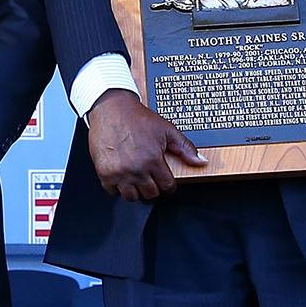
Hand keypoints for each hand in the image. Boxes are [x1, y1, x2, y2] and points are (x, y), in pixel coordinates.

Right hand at [84, 90, 204, 200]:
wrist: (111, 109)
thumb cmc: (138, 118)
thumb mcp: (166, 130)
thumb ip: (185, 148)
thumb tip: (201, 161)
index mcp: (153, 160)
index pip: (167, 187)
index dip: (168, 186)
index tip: (164, 181)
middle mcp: (136, 169)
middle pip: (150, 195)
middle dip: (153, 189)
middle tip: (150, 179)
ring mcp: (119, 173)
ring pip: (131, 197)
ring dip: (136, 191)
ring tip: (136, 180)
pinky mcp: (104, 172)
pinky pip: (113, 192)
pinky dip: (117, 188)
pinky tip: (121, 177)